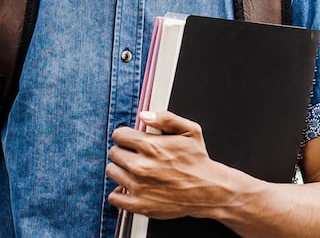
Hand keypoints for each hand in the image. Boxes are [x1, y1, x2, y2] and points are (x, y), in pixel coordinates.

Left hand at [107, 111, 234, 220]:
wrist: (207, 190)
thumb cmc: (198, 161)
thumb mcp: (190, 130)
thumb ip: (166, 118)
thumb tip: (145, 115)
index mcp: (151, 146)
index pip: (119, 135)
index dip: (125, 135)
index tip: (130, 139)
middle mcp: (141, 166)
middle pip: (114, 152)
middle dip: (123, 150)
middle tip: (135, 154)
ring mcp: (138, 186)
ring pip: (112, 172)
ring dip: (120, 169)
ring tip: (134, 169)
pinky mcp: (139, 204)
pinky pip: (114, 197)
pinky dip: (118, 193)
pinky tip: (128, 187)